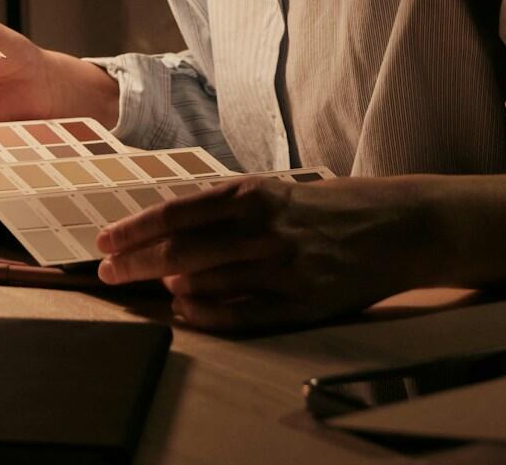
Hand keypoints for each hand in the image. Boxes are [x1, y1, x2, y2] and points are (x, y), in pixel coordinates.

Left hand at [93, 175, 429, 330]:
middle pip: (181, 250)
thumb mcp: (280, 191)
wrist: (400, 226)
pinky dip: (206, 314)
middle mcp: (264, 228)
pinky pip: (241, 314)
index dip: (135, 229)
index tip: (105, 241)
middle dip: (136, 263)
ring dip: (168, 288)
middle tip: (106, 273)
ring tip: (146, 291)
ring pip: (205, 283)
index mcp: (255, 193)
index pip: (177, 213)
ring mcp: (282, 268)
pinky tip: (185, 311)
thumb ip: (230, 208)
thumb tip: (174, 231)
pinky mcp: (302, 302)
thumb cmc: (334, 206)